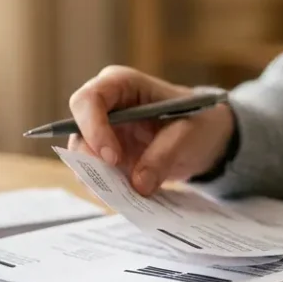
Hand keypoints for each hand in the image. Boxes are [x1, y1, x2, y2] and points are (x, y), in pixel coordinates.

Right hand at [67, 65, 235, 195]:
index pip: (89, 100)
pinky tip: (127, 197)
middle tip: (115, 183)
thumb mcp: (189, 134)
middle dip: (91, 159)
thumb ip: (164, 155)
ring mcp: (102, 132)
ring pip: (80, 156)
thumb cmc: (197, 121)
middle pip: (77, 130)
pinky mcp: (106, 156)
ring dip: (97, 178)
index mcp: (121, 84)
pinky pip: (94, 174)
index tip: (112, 158)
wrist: (205, 136)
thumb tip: (138, 185)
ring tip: (124, 195)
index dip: (93, 128)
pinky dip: (106, 188)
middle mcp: (104, 106)